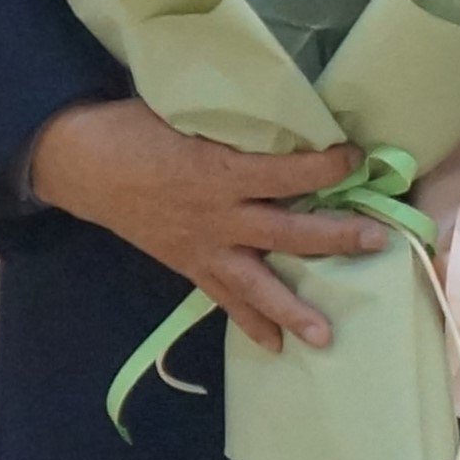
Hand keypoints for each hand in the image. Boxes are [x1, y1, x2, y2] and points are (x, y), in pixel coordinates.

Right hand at [17, 96, 393, 353]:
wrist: (82, 164)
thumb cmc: (135, 127)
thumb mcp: (186, 112)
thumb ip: (234, 125)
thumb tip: (284, 116)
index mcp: (219, 170)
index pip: (287, 173)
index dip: (326, 166)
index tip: (357, 157)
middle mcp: (218, 216)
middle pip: (287, 233)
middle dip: (335, 238)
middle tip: (377, 241)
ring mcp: (203, 247)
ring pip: (257, 284)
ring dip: (293, 309)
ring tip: (326, 335)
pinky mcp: (188, 265)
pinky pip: (223, 300)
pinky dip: (248, 322)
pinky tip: (275, 346)